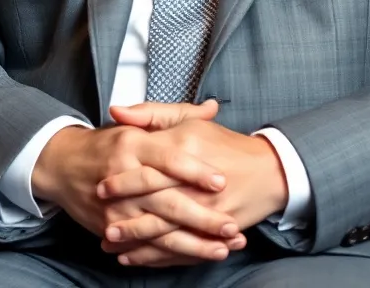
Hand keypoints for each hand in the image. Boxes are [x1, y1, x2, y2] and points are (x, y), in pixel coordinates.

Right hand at [31, 100, 244, 265]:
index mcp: (134, 143)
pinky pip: (145, 246)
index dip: (196, 171)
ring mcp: (116, 207)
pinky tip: (195, 258)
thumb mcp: (140, 122)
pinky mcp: (110, 228)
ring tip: (223, 248)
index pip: (169, 158)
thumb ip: (178, 114)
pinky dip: (170, 255)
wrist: (62, 163)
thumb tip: (213, 108)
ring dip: (193, 243)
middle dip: (203, 217)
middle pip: (168, 200)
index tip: (222, 181)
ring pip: (160, 230)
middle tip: (232, 225)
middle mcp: (124, 175)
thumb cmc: (109, 141)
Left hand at [98, 101, 287, 266]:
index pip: (149, 168)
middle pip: (154, 205)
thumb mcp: (188, 121)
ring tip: (110, 243)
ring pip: (165, 233)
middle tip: (102, 222)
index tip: (102, 187)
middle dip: (126, 217)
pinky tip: (134, 257)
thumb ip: (150, 114)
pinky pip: (181, 250)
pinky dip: (156, 257)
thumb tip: (116, 112)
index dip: (124, 181)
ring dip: (136, 242)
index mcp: (186, 151)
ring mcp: (206, 213)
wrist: (267, 171)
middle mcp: (196, 185)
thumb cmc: (223, 143)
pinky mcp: (215, 234)